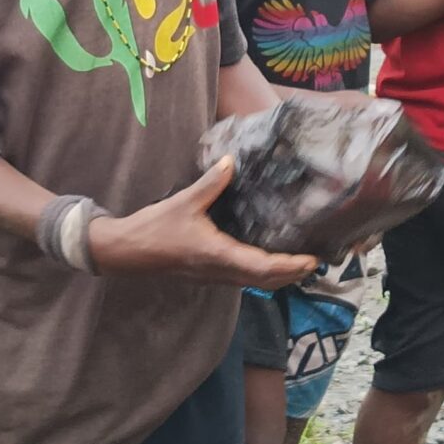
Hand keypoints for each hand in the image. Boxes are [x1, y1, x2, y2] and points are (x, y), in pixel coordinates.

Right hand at [89, 158, 318, 287]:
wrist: (127, 252)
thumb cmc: (155, 228)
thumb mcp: (184, 202)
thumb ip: (211, 182)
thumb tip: (231, 161)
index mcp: (219, 255)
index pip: (263, 267)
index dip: (290, 266)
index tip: (311, 260)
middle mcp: (221, 271)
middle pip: (266, 281)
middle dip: (292, 274)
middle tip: (316, 259)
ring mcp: (215, 277)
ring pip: (256, 283)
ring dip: (280, 276)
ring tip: (299, 261)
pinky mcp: (209, 275)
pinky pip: (244, 279)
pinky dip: (263, 273)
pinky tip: (268, 259)